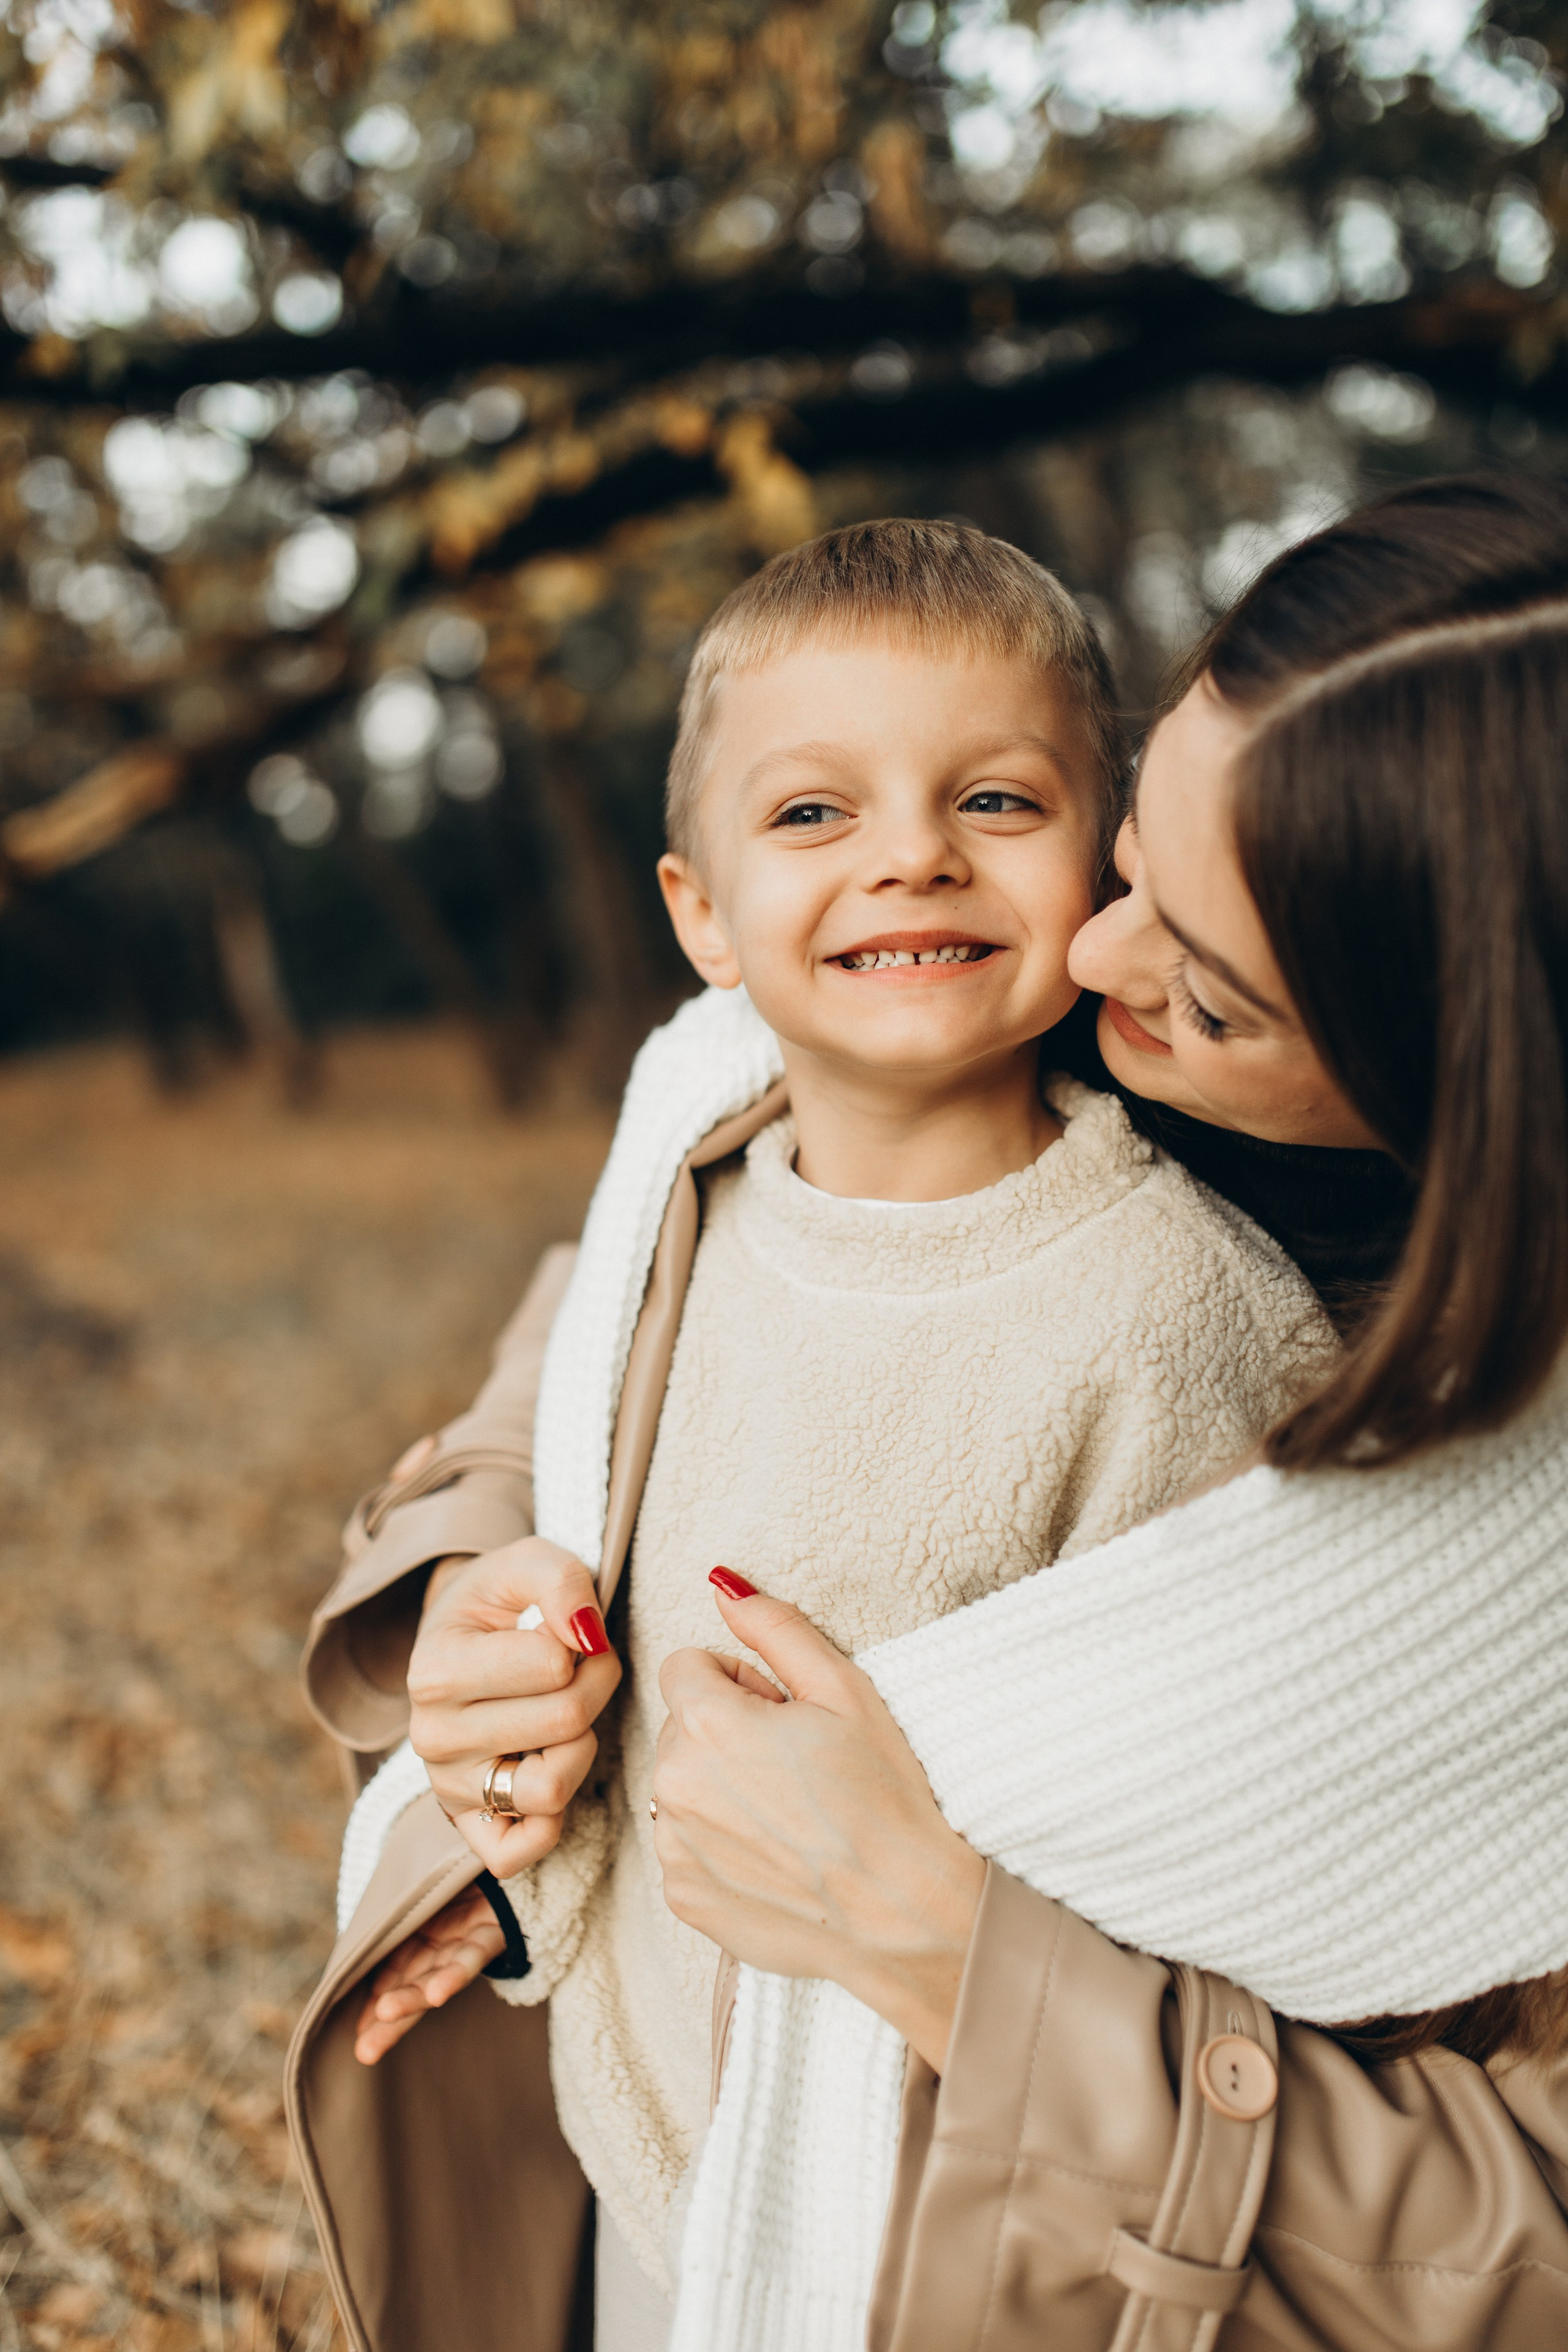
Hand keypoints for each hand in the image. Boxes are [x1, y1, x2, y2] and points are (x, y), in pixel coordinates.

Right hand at [353, 1887, 504, 2065]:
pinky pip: (474, 1956)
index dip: (377, 2008)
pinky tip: (436, 1993)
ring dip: (413, 1998)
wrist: (507, 1857)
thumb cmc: (463, 1879)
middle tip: (365, 2051)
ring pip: (438, 1976)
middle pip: (415, 1987)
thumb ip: (394, 1923)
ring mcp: (468, 1943)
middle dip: (392, 2020)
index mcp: (424, 1942)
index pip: (394, 1978)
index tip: (359, 2038)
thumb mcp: (419, 1897)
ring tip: (385, 2013)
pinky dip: (454, 1976)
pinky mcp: (494, 1933)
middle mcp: (446, 1949)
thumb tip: (359, 1952)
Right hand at [408, 1537, 621, 1876]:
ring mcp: (447, 1788)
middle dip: (596, 1688)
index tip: (578, 1634)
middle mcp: (430, 1736)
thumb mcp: (525, 1563)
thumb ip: (560, 1580)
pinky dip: (553, 1819)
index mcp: (434, 1668)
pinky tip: (549, 1767)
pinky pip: (521, 1852)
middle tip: (587, 1669)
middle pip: (563, 1723)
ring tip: (566, 1716)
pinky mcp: (467, 1829)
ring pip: (551, 1789)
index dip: (589, 1645)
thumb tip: (587, 1634)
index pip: (553, 1665)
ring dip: (582, 1747)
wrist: (463, 1640)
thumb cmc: (500, 1603)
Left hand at [653, 1579, 985, 2073]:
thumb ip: (773, 1626)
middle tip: (796, 1764)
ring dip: (719, 1788)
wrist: (908, 1914)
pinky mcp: (685, 1899)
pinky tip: (778, 1856)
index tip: (784, 1711)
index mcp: (707, 1724)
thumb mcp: (844, 1689)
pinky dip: (720, 1845)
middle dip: (727, 1732)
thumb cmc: (887, 1796)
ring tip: (791, 1814)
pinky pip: (686, 1846)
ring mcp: (675, 1849)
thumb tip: (721, 1584)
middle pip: (681, 1727)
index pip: (686, 1667)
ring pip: (682, 1787)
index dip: (739, 1681)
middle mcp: (673, 1786)